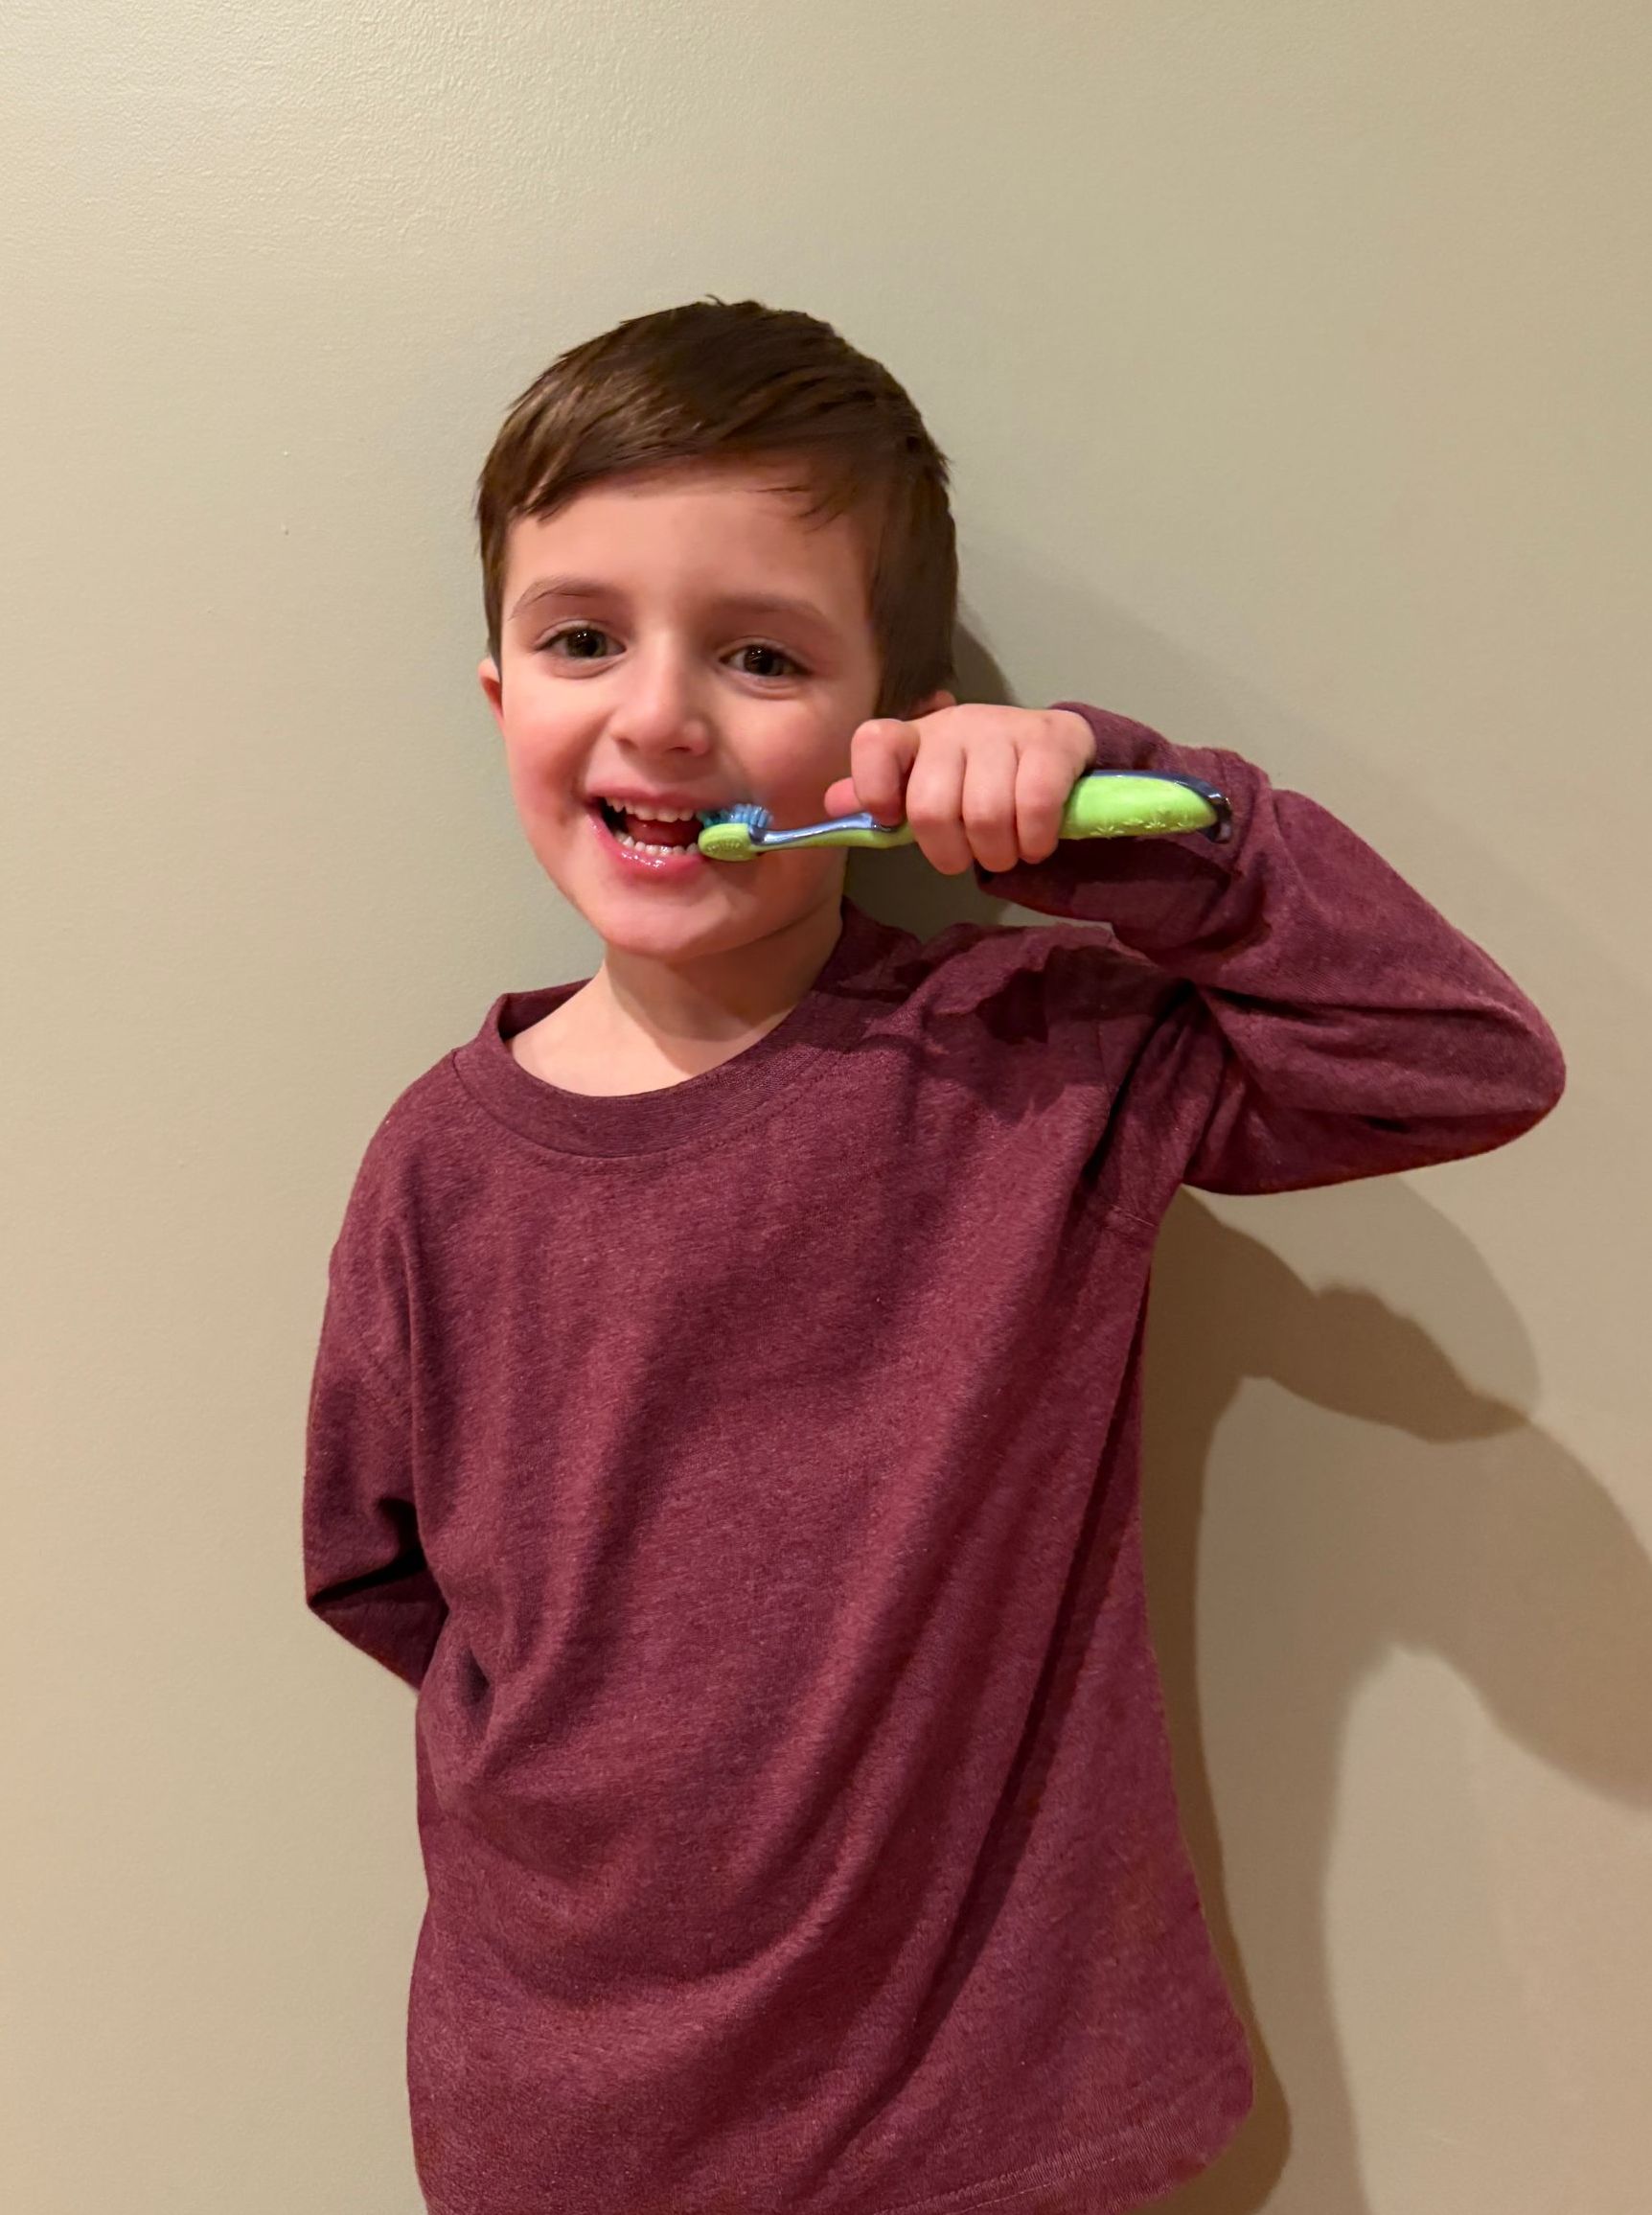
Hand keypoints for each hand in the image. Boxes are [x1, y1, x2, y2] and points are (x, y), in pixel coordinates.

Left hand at [821, 703, 1096, 874]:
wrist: (1054, 750)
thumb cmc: (978, 779)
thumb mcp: (924, 786)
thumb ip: (879, 797)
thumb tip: (832, 805)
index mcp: (915, 737)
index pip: (873, 742)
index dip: (874, 790)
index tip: (895, 822)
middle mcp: (954, 725)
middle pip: (931, 806)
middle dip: (951, 853)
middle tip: (971, 857)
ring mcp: (1003, 729)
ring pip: (985, 814)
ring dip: (997, 853)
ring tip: (1006, 851)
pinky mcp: (1050, 742)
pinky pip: (1034, 806)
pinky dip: (1033, 841)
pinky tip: (1035, 844)